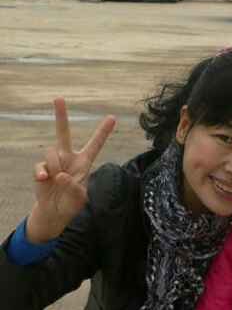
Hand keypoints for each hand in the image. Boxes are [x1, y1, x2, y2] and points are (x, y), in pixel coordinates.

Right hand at [26, 97, 115, 243]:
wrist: (54, 212)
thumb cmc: (71, 203)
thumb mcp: (79, 199)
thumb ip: (73, 188)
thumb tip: (60, 175)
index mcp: (84, 163)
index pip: (95, 144)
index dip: (103, 132)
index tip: (113, 117)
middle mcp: (69, 158)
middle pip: (64, 134)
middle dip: (61, 116)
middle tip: (58, 97)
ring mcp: (54, 162)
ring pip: (52, 153)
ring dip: (55, 167)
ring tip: (57, 181)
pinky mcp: (41, 169)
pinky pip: (40, 166)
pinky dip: (42, 174)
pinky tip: (44, 181)